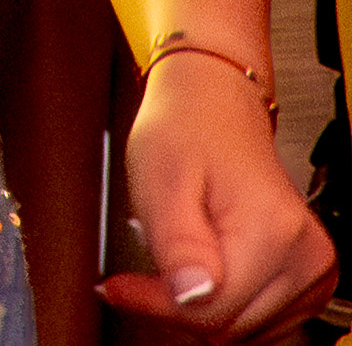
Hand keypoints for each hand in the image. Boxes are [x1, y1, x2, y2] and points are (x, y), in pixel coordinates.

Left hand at [105, 57, 336, 336]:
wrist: (214, 109)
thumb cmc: (187, 130)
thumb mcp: (161, 177)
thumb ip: (174, 241)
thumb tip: (190, 294)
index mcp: (274, 231)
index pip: (211, 312)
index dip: (157, 304)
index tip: (119, 288)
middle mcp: (305, 258)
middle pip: (227, 328)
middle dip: (178, 303)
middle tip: (150, 262)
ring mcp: (312, 272)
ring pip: (241, 332)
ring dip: (202, 306)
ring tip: (183, 256)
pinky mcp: (308, 281)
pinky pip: (256, 323)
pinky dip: (224, 306)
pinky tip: (208, 269)